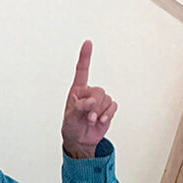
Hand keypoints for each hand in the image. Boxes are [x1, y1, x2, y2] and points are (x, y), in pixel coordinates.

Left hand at [60, 40, 116, 158]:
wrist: (80, 140)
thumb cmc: (71, 126)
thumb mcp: (69, 118)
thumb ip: (78, 108)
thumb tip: (90, 101)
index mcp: (77, 90)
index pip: (82, 71)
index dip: (85, 56)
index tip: (88, 43)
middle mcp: (89, 93)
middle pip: (98, 91)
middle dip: (94, 106)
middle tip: (87, 117)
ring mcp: (100, 100)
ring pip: (106, 98)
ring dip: (99, 112)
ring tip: (91, 120)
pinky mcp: (108, 108)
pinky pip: (113, 106)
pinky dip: (108, 114)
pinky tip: (101, 121)